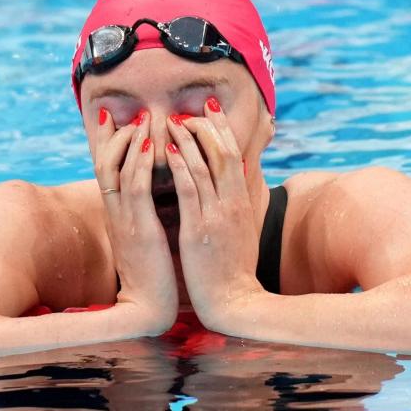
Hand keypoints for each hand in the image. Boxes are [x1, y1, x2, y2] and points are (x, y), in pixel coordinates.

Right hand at [94, 107, 178, 334]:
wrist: (149, 308)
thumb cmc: (153, 275)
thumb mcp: (144, 238)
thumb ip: (142, 215)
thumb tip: (148, 197)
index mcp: (117, 215)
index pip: (106, 169)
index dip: (106, 141)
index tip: (112, 116)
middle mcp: (115, 213)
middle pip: (103, 163)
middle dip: (115, 134)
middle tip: (130, 111)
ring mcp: (124, 221)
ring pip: (117, 169)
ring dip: (131, 139)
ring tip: (144, 117)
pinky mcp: (139, 230)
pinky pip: (135, 188)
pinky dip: (141, 162)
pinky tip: (151, 143)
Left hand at [163, 98, 266, 327]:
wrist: (234, 304)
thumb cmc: (233, 272)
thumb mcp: (241, 233)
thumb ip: (237, 205)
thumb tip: (237, 179)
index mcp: (241, 203)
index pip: (234, 155)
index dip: (221, 129)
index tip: (209, 109)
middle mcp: (232, 204)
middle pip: (223, 152)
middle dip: (207, 125)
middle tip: (192, 106)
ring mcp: (217, 215)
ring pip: (205, 165)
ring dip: (188, 138)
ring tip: (171, 120)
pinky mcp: (200, 229)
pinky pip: (190, 189)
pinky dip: (180, 166)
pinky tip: (168, 149)